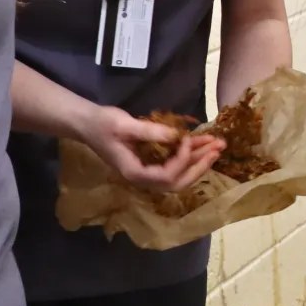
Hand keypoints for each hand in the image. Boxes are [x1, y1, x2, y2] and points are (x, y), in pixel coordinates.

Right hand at [77, 105, 224, 192]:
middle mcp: (143, 178)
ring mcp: (148, 171)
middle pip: (177, 182)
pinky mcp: (151, 162)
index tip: (185, 137)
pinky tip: (202, 142)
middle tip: (218, 148)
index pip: (166, 176)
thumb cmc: (102, 124)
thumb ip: (151, 132)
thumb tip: (177, 135)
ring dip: (199, 160)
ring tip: (218, 144)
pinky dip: (190, 154)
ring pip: (179, 175)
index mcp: (134, 173)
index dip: (182, 159)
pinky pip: (174, 164)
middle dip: (200, 166)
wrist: (87, 123)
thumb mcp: (125, 125)